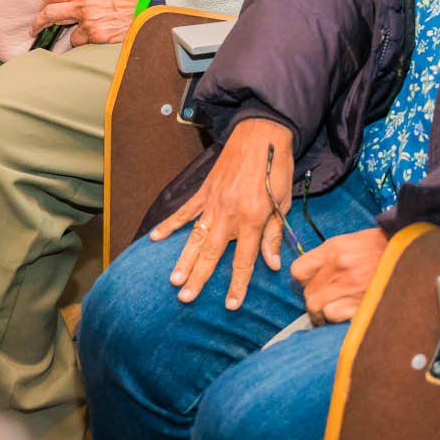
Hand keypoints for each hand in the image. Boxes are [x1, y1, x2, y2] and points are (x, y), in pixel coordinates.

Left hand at [29, 0, 150, 45]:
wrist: (153, 6)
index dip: (45, 2)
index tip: (42, 8)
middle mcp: (84, 4)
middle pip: (50, 12)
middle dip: (39, 22)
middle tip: (35, 29)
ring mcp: (89, 22)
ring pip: (67, 34)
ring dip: (73, 37)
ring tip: (84, 36)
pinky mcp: (97, 36)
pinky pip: (83, 43)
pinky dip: (88, 43)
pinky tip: (99, 39)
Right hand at [149, 118, 295, 308]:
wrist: (262, 133)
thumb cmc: (277, 167)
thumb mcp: (283, 201)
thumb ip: (274, 233)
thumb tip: (271, 264)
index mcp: (253, 219)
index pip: (244, 259)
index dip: (238, 284)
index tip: (231, 305)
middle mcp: (230, 214)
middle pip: (212, 253)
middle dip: (199, 277)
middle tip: (185, 297)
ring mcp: (213, 203)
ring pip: (195, 237)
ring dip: (183, 259)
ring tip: (173, 279)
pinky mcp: (204, 191)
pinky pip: (184, 212)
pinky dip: (169, 225)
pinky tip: (156, 238)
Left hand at [291, 227, 387, 322]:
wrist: (410, 253)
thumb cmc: (382, 247)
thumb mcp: (352, 241)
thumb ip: (329, 256)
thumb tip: (313, 275)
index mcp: (334, 249)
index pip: (298, 271)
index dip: (304, 281)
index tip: (312, 284)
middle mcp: (339, 267)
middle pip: (308, 293)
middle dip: (314, 300)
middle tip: (326, 301)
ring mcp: (350, 286)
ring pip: (317, 307)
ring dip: (323, 312)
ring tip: (334, 310)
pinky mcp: (360, 302)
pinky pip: (333, 315)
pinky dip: (336, 317)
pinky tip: (347, 312)